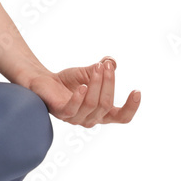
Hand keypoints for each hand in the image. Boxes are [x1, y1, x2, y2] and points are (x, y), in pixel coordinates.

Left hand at [25, 57, 139, 126]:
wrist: (43, 81)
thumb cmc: (67, 81)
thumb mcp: (87, 73)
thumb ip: (102, 70)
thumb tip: (112, 61)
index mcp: (101, 113)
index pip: (121, 117)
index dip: (131, 107)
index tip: (137, 91)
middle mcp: (90, 119)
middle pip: (106, 105)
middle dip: (109, 83)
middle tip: (106, 65)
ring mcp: (75, 118)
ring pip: (92, 104)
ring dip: (96, 84)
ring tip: (96, 67)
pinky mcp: (61, 113)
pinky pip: (72, 109)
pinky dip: (79, 98)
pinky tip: (81, 86)